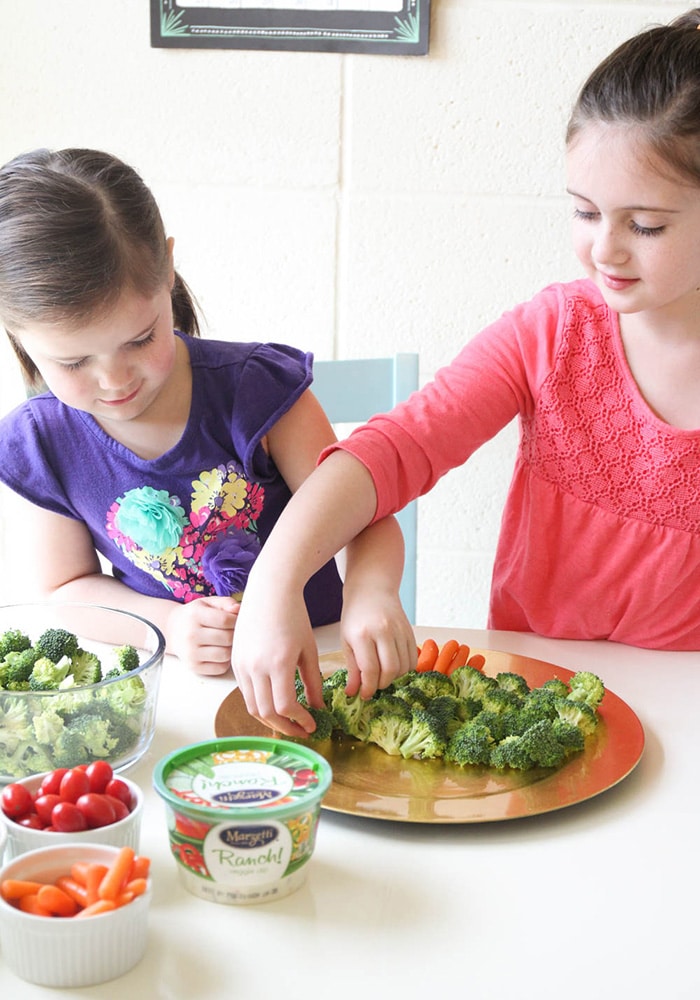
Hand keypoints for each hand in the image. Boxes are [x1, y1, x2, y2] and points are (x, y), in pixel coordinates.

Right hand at [165, 596, 239, 674]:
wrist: (173, 630)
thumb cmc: (195, 615)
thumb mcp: (208, 603)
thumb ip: (226, 602)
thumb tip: (238, 609)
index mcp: (195, 615)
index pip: (225, 620)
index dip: (236, 620)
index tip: (236, 620)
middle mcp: (191, 635)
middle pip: (227, 638)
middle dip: (235, 634)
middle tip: (232, 631)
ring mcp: (191, 653)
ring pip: (225, 654)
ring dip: (231, 648)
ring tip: (226, 642)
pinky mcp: (194, 667)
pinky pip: (220, 668)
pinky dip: (225, 661)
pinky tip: (220, 652)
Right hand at [231, 588, 322, 738]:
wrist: (270, 591)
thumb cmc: (294, 616)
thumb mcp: (308, 650)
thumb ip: (313, 682)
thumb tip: (317, 708)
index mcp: (278, 663)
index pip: (285, 706)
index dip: (299, 721)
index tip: (312, 725)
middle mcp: (255, 667)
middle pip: (266, 712)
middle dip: (285, 727)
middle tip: (301, 731)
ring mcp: (241, 664)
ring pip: (252, 706)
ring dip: (269, 720)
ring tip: (287, 722)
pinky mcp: (234, 661)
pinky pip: (244, 692)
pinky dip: (258, 704)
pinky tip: (273, 705)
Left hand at [339, 582, 416, 698]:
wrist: (372, 589)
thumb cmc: (355, 616)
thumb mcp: (347, 640)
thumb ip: (352, 667)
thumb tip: (353, 693)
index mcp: (362, 634)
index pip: (369, 669)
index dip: (368, 687)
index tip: (364, 695)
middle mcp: (383, 631)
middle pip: (390, 669)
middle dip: (382, 684)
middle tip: (374, 686)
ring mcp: (399, 630)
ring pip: (404, 666)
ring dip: (394, 677)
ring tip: (383, 675)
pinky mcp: (410, 630)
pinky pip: (413, 658)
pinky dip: (405, 668)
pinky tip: (394, 666)